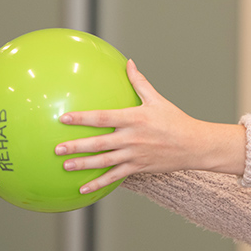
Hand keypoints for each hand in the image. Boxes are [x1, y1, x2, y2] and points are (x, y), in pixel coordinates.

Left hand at [54, 59, 245, 193]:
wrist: (194, 145)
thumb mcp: (158, 99)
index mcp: (135, 118)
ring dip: (83, 165)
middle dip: (76, 146)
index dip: (82, 118)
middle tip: (57, 148)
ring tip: (65, 166)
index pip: (103, 117)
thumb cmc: (175, 121)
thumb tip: (128, 63)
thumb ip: (139, 82)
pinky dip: (99, 183)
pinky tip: (84, 188)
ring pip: (104, 162)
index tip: (64, 118)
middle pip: (99, 143)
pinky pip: (115, 177)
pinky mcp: (138, 168)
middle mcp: (132, 138)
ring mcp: (134, 155)